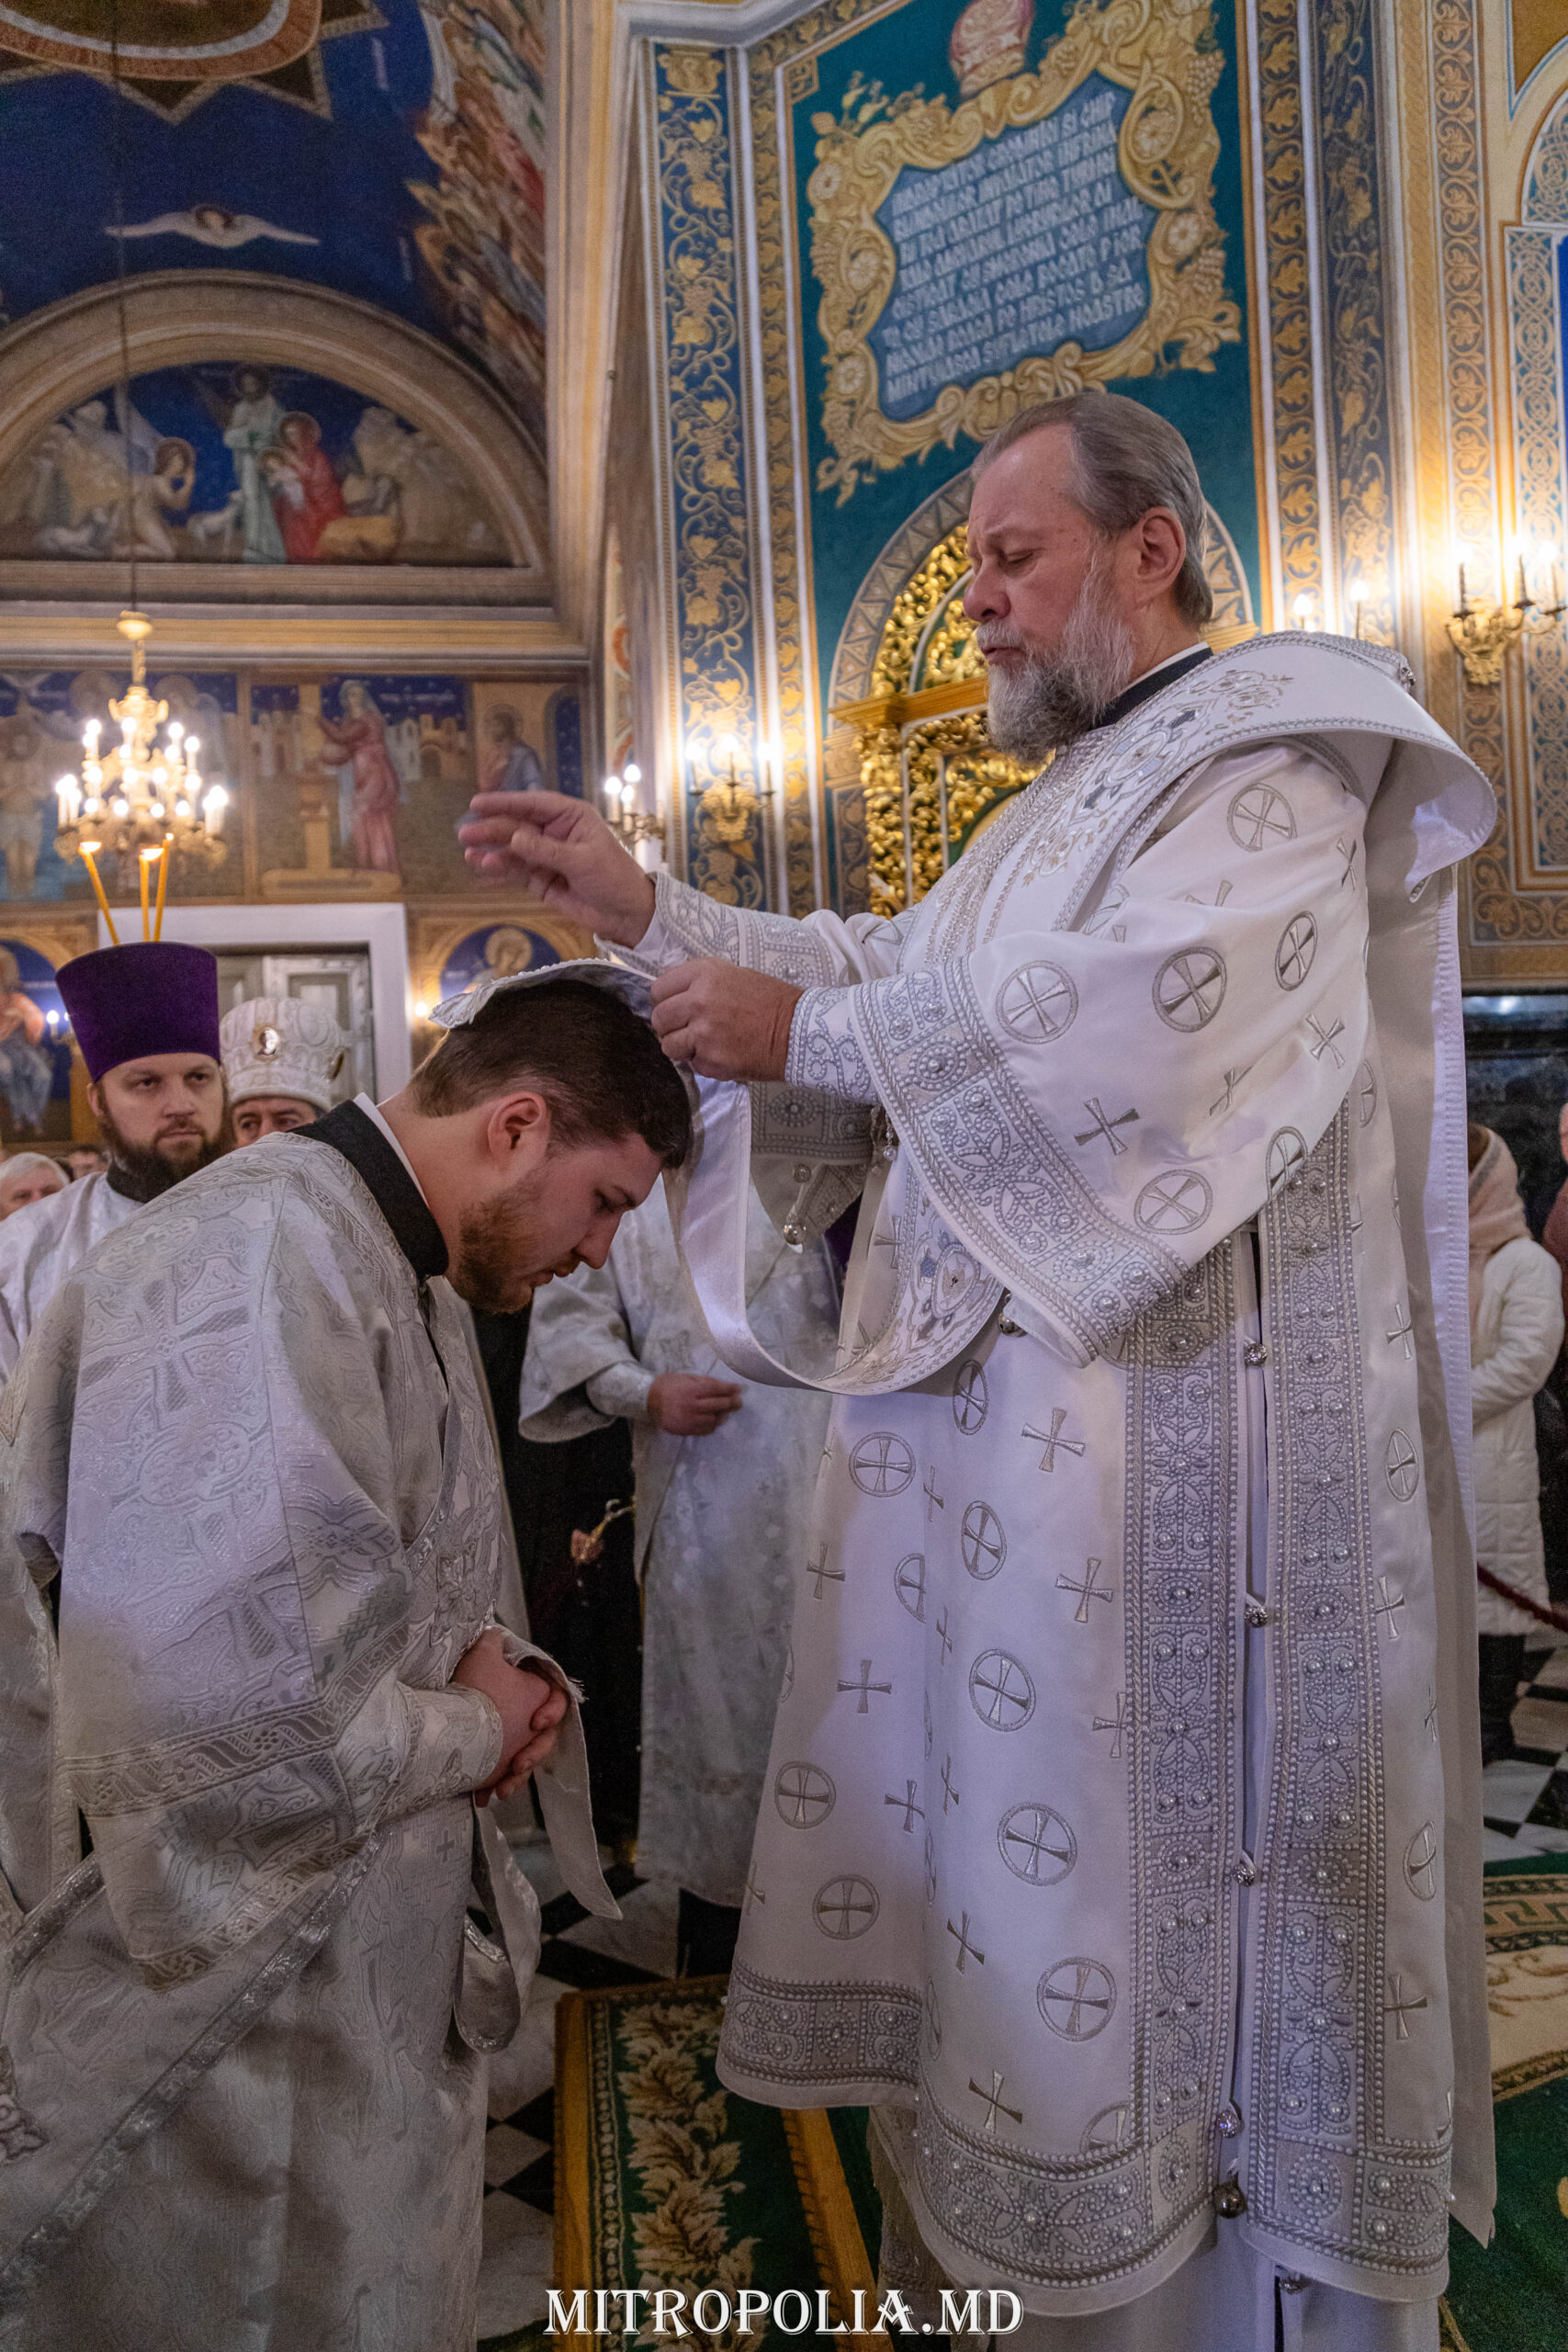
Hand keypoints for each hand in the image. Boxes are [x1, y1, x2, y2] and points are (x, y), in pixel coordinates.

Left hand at [452, 1627, 569, 1803]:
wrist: (439, 1722)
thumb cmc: (467, 1687)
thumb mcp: (482, 1656)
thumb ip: (495, 1641)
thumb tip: (497, 1630)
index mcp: (530, 1691)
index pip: (556, 1700)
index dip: (552, 1711)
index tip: (535, 1722)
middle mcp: (525, 1717)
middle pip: (545, 1738)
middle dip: (534, 1754)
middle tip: (518, 1764)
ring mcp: (513, 1740)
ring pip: (528, 1761)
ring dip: (519, 1778)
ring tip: (502, 1790)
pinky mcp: (499, 1759)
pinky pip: (507, 1776)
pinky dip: (499, 1786)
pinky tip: (485, 1797)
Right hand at [457, 790, 655, 945]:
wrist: (626, 915)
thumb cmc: (613, 878)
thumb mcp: (583, 860)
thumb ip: (547, 851)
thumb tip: (514, 839)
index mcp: (571, 817)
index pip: (534, 804)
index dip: (505, 802)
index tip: (478, 803)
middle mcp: (555, 832)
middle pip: (518, 826)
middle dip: (492, 829)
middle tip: (465, 833)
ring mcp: (545, 857)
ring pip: (513, 850)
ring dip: (492, 850)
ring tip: (469, 853)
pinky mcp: (540, 880)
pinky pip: (516, 871)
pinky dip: (499, 869)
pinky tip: (482, 865)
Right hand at [647, 1371, 743, 1435]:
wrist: (648, 1400)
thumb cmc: (668, 1385)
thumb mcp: (685, 1377)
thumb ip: (704, 1382)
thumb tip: (723, 1386)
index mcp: (691, 1390)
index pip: (716, 1389)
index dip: (730, 1389)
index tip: (739, 1389)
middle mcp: (692, 1406)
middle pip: (718, 1405)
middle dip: (731, 1403)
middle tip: (739, 1402)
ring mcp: (689, 1420)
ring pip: (713, 1420)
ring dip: (722, 1415)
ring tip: (727, 1412)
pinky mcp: (686, 1430)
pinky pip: (705, 1430)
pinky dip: (712, 1425)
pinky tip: (715, 1420)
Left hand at [650, 960, 801, 1080]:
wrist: (798, 1029)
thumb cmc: (770, 1002)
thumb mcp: (733, 975)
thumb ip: (700, 983)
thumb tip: (673, 998)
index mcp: (704, 974)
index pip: (659, 989)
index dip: (666, 1001)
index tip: (675, 1008)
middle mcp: (699, 1000)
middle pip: (659, 1018)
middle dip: (670, 1026)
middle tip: (688, 1029)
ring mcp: (703, 1031)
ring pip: (668, 1045)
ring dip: (682, 1048)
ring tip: (703, 1044)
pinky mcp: (711, 1058)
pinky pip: (691, 1064)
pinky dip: (702, 1063)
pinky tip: (722, 1053)